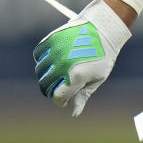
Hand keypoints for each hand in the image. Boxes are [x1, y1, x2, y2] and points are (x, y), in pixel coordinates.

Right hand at [33, 0, 130, 115]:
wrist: (103, 28)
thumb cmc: (103, 55)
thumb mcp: (97, 77)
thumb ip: (82, 96)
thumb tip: (73, 113)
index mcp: (76, 76)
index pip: (57, 97)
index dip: (60, 101)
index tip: (64, 100)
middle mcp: (62, 65)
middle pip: (46, 86)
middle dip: (51, 90)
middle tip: (60, 88)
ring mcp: (55, 51)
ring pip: (40, 72)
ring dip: (45, 76)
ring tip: (56, 74)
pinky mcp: (50, 40)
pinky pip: (38, 56)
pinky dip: (42, 61)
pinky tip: (52, 61)